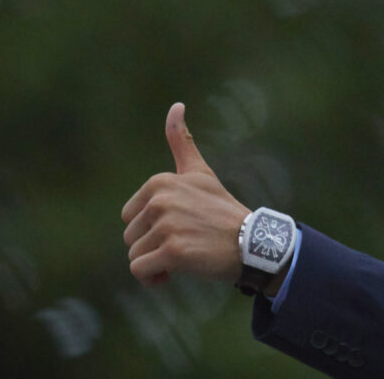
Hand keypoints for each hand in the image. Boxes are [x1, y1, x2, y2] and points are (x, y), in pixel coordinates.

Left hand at [122, 103, 250, 286]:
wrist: (253, 244)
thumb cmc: (224, 212)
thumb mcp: (201, 173)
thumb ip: (182, 142)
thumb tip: (176, 105)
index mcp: (160, 182)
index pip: (130, 217)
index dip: (152, 229)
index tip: (182, 227)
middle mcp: (160, 201)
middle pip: (130, 238)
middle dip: (153, 248)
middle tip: (187, 243)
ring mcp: (167, 225)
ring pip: (135, 256)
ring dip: (156, 265)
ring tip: (186, 258)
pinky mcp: (173, 251)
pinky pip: (140, 271)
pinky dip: (154, 279)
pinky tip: (176, 273)